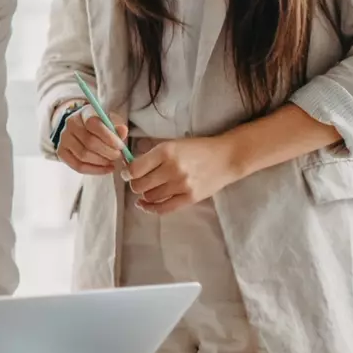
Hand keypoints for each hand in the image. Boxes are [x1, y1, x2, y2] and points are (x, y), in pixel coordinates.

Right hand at [57, 104, 128, 175]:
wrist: (82, 129)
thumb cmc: (100, 125)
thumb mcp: (110, 120)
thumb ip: (117, 126)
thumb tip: (122, 131)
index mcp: (84, 114)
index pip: (93, 124)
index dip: (109, 137)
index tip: (121, 146)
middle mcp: (70, 125)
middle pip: (89, 142)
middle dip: (107, 152)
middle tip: (118, 156)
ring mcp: (64, 139)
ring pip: (83, 155)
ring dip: (101, 162)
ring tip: (112, 162)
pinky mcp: (61, 152)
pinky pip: (78, 166)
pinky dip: (94, 170)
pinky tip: (106, 169)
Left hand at [126, 136, 241, 212]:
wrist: (226, 158)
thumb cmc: (197, 148)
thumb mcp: (172, 143)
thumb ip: (151, 154)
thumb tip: (128, 166)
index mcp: (165, 152)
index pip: (134, 169)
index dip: (127, 173)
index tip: (127, 174)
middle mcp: (172, 169)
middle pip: (139, 185)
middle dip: (135, 184)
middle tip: (138, 181)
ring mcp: (182, 185)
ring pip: (150, 197)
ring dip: (145, 194)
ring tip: (150, 188)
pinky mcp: (190, 198)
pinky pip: (164, 209)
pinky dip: (150, 208)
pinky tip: (144, 204)